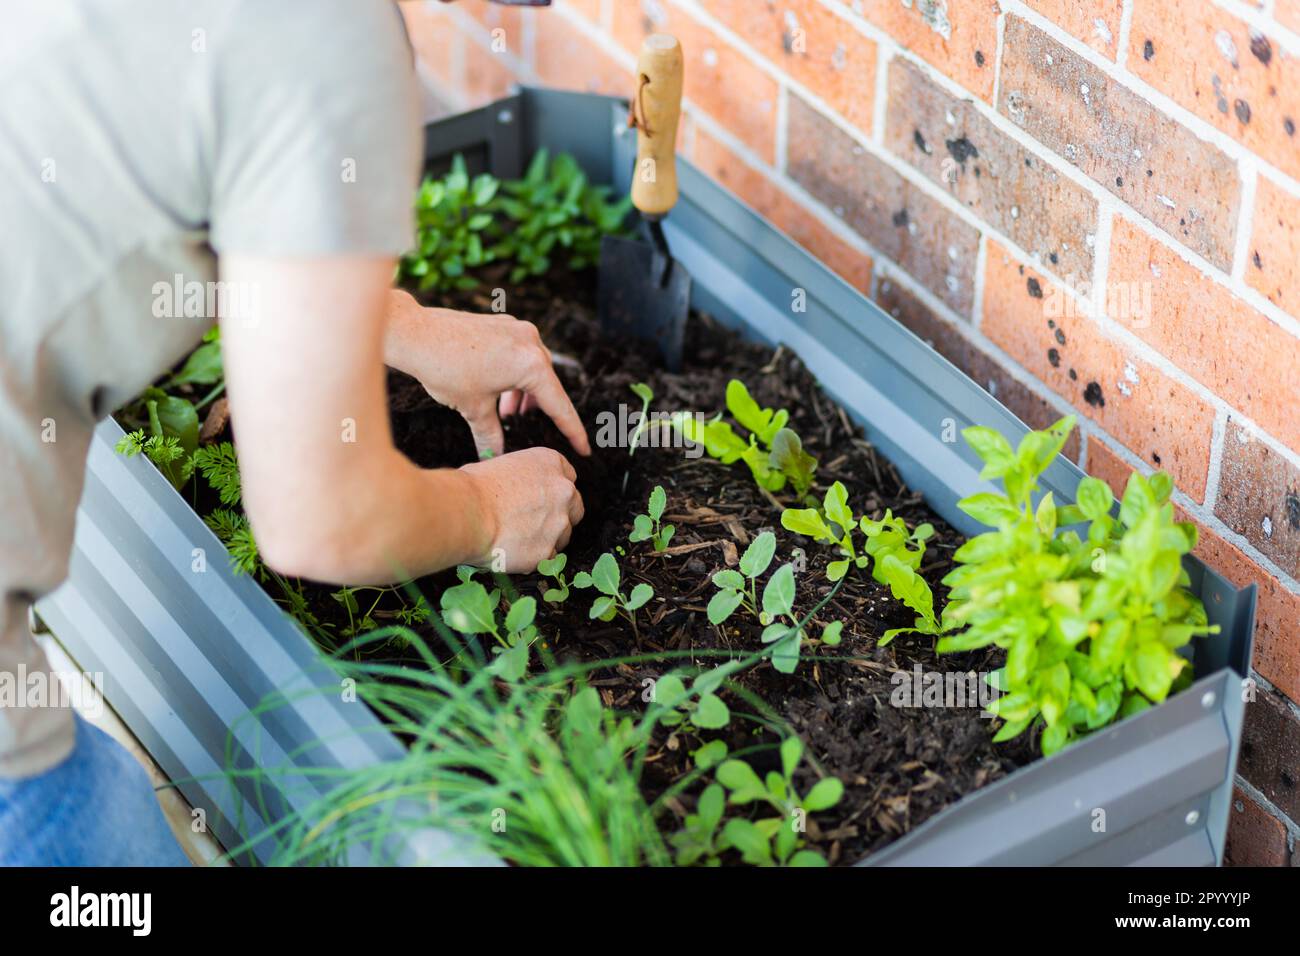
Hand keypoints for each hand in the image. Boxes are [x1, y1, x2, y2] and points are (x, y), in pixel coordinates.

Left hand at [384, 290, 591, 457]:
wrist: (415, 334)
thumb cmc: (445, 369)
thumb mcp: (473, 409)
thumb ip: (492, 434)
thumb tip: (496, 456)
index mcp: (531, 365)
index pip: (559, 405)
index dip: (572, 431)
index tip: (584, 449)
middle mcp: (531, 342)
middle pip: (546, 385)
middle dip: (538, 409)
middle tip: (524, 427)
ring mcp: (517, 329)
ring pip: (532, 369)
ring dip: (523, 392)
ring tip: (506, 412)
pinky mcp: (503, 325)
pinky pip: (519, 354)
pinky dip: (514, 375)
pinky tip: (497, 389)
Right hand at [460, 447, 584, 571]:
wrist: (466, 514)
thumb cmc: (473, 488)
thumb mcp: (502, 466)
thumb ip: (522, 477)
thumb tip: (518, 488)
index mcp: (551, 463)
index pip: (568, 476)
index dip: (553, 490)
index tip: (543, 498)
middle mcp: (563, 491)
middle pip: (574, 506)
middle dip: (559, 515)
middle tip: (534, 522)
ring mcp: (559, 523)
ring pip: (563, 535)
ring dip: (546, 538)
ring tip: (518, 539)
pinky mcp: (548, 551)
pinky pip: (548, 557)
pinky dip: (534, 557)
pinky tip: (514, 552)